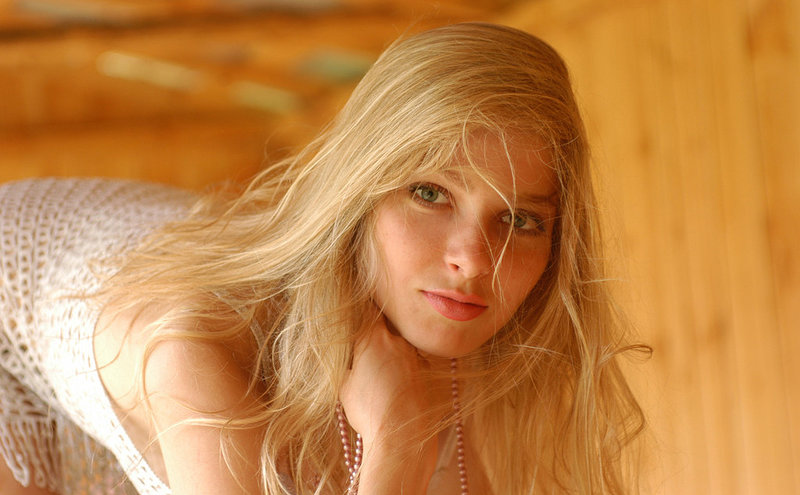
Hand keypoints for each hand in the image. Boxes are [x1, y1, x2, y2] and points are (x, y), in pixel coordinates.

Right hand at [339, 312, 438, 492]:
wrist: (402, 438)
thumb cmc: (369, 412)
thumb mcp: (345, 386)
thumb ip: (349, 363)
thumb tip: (351, 357)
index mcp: (373, 340)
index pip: (367, 312)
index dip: (362, 311)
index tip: (359, 312)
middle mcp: (398, 341)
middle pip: (387, 327)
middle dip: (379, 334)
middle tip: (370, 350)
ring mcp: (418, 355)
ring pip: (403, 344)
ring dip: (396, 352)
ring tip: (387, 375)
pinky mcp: (432, 371)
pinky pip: (418, 361)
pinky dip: (411, 368)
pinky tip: (403, 386)